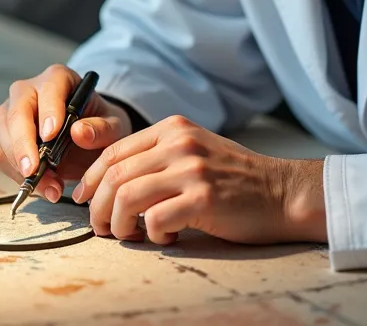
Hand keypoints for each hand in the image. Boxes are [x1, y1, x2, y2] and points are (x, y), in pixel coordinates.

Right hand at [0, 65, 134, 202]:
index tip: (51, 136)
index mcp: (58, 78)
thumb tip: (80, 132)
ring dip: (20, 164)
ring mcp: (11, 111)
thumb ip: (102, 129)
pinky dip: (15, 174)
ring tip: (49, 186)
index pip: (49, 89)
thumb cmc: (100, 127)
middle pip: (16, 111)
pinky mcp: (2, 134)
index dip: (49, 111)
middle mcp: (28, 90)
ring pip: (2, 134)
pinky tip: (38, 187)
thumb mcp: (113, 128)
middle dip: (23, 144)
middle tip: (34, 170)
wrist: (88, 140)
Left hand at [72, 115, 326, 244]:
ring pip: (126, 197)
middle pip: (115, 175)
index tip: (83, 198)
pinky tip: (166, 237)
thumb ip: (159, 157)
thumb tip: (111, 183)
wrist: (283, 193)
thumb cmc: (236, 180)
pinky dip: (151, 234)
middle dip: (97, 206)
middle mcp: (180, 143)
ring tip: (127, 235)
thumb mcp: (195, 151)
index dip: (92, 178)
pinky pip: (155, 219)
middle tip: (100, 227)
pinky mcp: (204, 197)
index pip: (115, 151)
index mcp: (173, 129)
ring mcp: (192, 169)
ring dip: (118, 223)